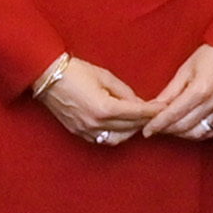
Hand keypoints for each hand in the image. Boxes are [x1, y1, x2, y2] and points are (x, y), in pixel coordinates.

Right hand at [35, 55, 151, 143]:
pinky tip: (121, 126)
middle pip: (130, 128)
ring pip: (118, 139)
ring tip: (138, 120)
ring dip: (131, 131)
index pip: (136, 114)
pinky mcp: (80, 134)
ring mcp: (87, 131)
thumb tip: (139, 103)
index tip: (164, 108)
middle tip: (155, 113)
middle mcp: (97, 124)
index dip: (152, 111)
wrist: (48, 77)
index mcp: (104, 108)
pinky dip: (116, 135)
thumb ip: (125, 92)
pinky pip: (103, 140)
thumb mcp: (105, 76)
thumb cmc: (76, 72)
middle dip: (144, 121)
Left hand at [138, 43, 212, 143]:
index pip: (173, 114)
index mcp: (199, 90)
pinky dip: (196, 133)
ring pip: (197, 133)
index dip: (158, 124)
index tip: (147, 130)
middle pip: (183, 126)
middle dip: (166, 129)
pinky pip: (210, 131)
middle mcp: (211, 103)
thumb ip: (170, 91)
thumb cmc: (210, 55)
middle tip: (154, 127)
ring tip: (170, 127)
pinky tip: (187, 128)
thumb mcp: (185, 69)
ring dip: (180, 134)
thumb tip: (155, 107)